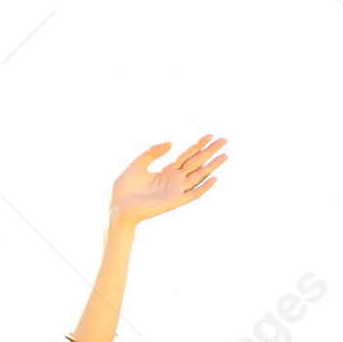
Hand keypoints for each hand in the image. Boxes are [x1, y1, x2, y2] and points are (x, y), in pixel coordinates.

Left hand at [109, 134, 227, 225]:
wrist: (117, 207)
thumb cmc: (124, 188)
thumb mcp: (137, 164)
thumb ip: (152, 152)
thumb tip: (171, 143)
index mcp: (166, 171)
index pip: (186, 155)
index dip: (197, 145)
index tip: (209, 135)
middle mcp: (174, 180)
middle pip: (196, 163)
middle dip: (210, 152)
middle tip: (224, 140)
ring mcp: (176, 191)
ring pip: (198, 176)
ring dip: (212, 166)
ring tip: (224, 156)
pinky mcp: (174, 201)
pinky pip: (193, 194)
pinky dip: (204, 187)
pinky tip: (215, 178)